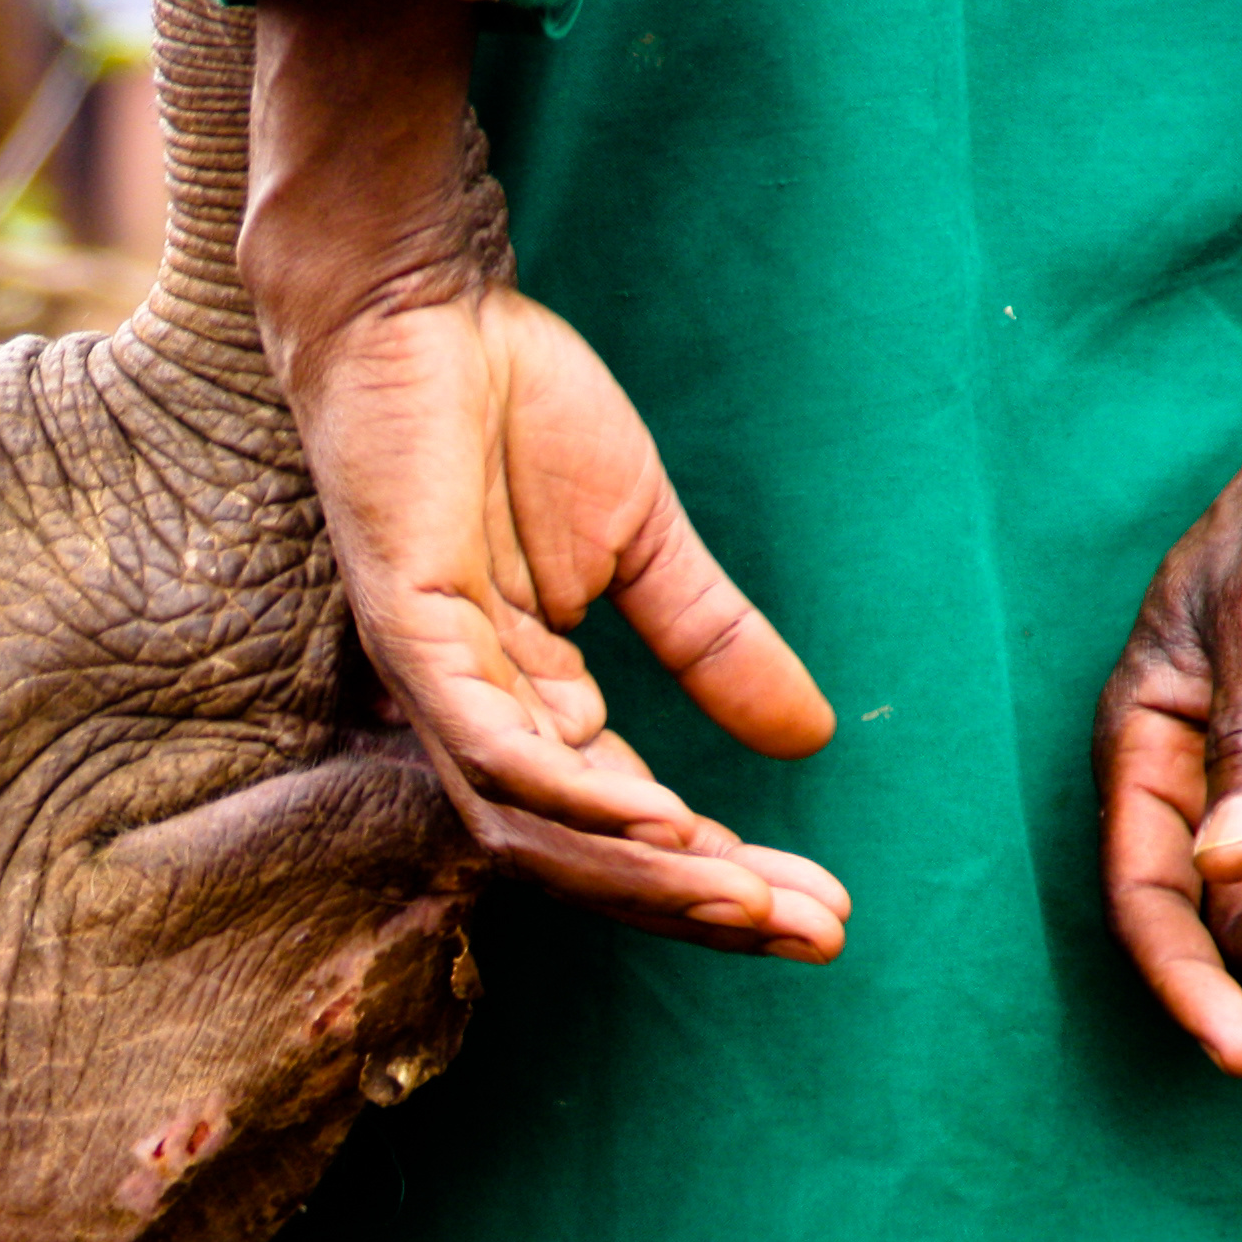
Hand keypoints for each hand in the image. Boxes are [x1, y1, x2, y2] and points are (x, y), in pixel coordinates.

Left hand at [244, 0, 846, 958]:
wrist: (425, 305)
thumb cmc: (512, 409)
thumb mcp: (643, 542)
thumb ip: (712, 642)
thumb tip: (808, 741)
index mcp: (534, 703)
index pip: (632, 828)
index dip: (724, 876)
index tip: (830, 913)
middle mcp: (480, 715)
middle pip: (586, 858)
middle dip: (700, 906)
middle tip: (814, 937)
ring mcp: (438, 679)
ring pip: (535, 827)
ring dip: (643, 879)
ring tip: (748, 904)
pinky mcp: (411, 627)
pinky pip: (493, 744)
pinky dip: (573, 794)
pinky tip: (660, 822)